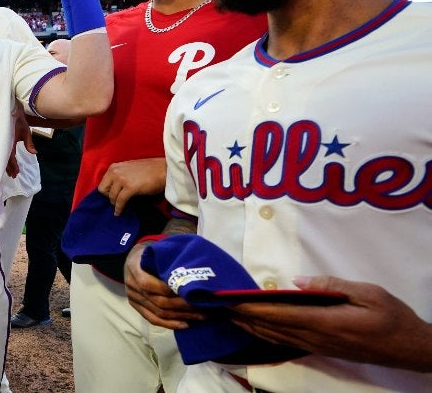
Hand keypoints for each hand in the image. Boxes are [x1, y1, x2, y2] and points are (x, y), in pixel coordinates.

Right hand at [5, 108, 35, 177]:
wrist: (12, 111)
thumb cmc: (19, 121)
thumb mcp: (26, 131)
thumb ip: (29, 143)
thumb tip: (34, 153)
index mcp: (10, 142)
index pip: (11, 157)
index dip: (13, 166)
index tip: (16, 173)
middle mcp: (5, 143)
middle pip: (5, 159)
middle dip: (9, 168)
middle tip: (13, 176)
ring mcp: (2, 142)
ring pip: (2, 157)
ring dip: (6, 165)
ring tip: (10, 172)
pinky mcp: (1, 141)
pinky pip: (1, 152)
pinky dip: (3, 159)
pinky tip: (5, 163)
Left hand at [98, 158, 166, 214]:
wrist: (163, 170)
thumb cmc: (149, 170)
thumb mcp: (128, 169)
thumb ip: (119, 175)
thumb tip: (113, 187)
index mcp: (114, 167)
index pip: (102, 183)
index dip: (107, 191)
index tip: (113, 196)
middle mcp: (115, 172)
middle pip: (103, 190)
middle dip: (109, 197)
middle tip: (116, 201)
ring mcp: (122, 179)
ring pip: (111, 197)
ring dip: (115, 204)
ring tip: (120, 207)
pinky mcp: (130, 187)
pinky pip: (120, 201)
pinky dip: (119, 208)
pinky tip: (119, 213)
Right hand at [124, 241, 205, 329]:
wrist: (134, 259)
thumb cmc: (151, 253)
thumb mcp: (157, 249)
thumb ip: (169, 260)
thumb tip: (192, 268)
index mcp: (134, 267)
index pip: (149, 283)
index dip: (170, 290)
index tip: (191, 292)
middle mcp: (131, 285)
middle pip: (157, 301)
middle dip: (182, 306)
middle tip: (202, 307)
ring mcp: (133, 298)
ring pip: (158, 313)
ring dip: (180, 316)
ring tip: (200, 317)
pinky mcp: (136, 307)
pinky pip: (152, 319)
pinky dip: (170, 324)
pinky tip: (185, 324)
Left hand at [229, 276, 431, 371]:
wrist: (410, 348)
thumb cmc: (392, 317)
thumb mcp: (368, 294)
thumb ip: (332, 285)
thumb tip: (298, 280)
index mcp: (325, 322)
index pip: (280, 315)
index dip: (253, 309)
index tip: (231, 301)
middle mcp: (316, 337)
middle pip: (272, 328)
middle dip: (244, 318)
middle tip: (220, 307)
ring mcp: (319, 346)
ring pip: (277, 338)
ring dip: (252, 328)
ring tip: (231, 317)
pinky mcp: (322, 349)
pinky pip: (287, 342)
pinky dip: (268, 336)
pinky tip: (258, 330)